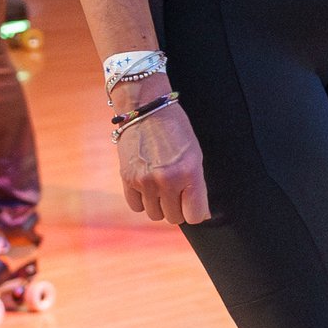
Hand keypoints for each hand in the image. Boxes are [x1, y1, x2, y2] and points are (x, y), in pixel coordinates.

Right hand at [115, 77, 209, 223]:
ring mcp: (145, 181)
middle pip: (174, 217)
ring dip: (159, 205)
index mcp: (189, 173)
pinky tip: (147, 187)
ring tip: (161, 188)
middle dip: (177, 208)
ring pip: (155, 215)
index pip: (194, 215)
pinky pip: (136, 206)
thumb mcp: (195, 155)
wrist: (146, 110)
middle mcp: (167, 180)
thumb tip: (200, 215)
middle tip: (177, 192)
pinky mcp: (127, 179)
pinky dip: (142, 201)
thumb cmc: (176, 131)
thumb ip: (197, 185)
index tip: (193, 205)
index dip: (195, 212)